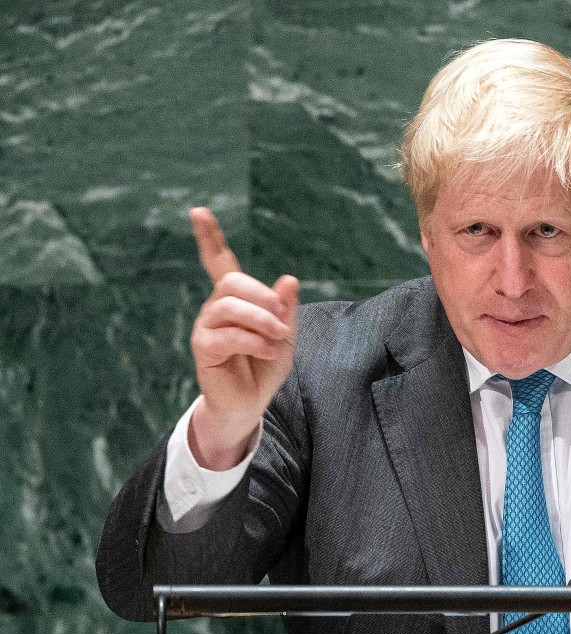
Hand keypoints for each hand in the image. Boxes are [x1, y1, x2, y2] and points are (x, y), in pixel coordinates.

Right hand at [186, 207, 298, 469]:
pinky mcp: (203, 347)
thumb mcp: (285, 334)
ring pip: (229, 306)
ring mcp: (206, 326)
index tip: (199, 212)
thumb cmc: (265, 366)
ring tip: (278, 339)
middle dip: (262, 296)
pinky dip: (253, 342)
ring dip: (261, 320)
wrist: (251, 403)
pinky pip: (226, 334)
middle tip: (282, 319)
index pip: (219, 261)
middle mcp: (216, 307)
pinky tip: (267, 351)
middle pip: (232, 282)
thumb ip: (286, 308)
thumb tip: (289, 279)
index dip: (209, 237)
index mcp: (236, 299)